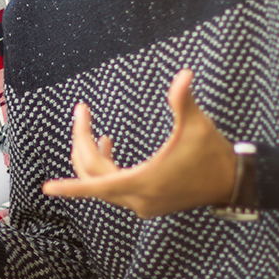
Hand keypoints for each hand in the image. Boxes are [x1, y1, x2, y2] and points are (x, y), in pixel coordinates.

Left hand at [42, 69, 235, 217]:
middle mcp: (137, 198)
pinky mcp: (145, 204)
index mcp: (143, 182)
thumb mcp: (197, 125)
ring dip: (93, 157)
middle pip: (94, 175)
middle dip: (82, 143)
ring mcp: (141, 204)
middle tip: (82, 113)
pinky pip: (113, 188)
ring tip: (94, 131)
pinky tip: (109, 145)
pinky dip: (105, 168)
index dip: (70, 188)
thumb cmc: (212, 152)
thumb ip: (184, 101)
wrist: (231, 182)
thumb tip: (184, 73)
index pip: (97, 185)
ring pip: (101, 183)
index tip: (47, 188)